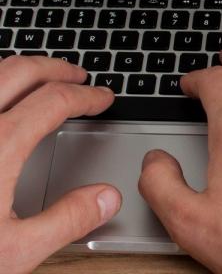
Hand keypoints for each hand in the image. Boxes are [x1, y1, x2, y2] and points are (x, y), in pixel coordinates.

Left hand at [0, 55, 121, 272]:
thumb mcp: (12, 254)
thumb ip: (67, 220)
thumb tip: (107, 197)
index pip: (56, 101)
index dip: (87, 96)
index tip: (102, 98)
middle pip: (23, 70)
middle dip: (57, 68)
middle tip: (78, 77)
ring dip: (22, 68)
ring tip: (39, 79)